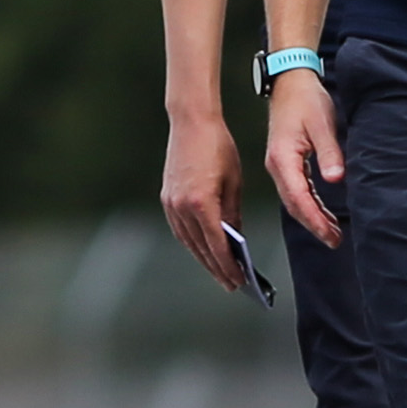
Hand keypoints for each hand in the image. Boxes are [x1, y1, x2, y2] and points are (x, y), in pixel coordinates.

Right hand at [160, 101, 250, 291]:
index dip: (228, 266)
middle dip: (217, 268)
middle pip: (200, 248)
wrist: (191, 123)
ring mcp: (171, 203)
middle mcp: (182, 207)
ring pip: (188, 242)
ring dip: (203, 259)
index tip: (239, 280)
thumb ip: (232, 214)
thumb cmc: (218, 147)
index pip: (217, 245)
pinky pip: (180, 229)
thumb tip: (235, 239)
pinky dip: (192, 243)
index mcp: (201, 203)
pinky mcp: (167, 198)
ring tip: (218, 271)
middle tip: (231, 284)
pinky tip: (202, 250)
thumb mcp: (234, 182)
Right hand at [265, 65, 346, 248]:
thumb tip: (335, 179)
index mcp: (283, 158)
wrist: (291, 82)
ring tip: (332, 232)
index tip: (329, 234)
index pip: (299, 198)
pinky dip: (309, 205)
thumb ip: (329, 153)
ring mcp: (279, 165)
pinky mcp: (285, 162)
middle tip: (334, 240)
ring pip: (294, 200)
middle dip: (314, 225)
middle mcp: (277, 166)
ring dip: (312, 217)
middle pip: (294, 205)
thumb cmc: (305, 99)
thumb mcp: (322, 124)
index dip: (315, 219)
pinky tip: (321, 213)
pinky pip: (296, 190)